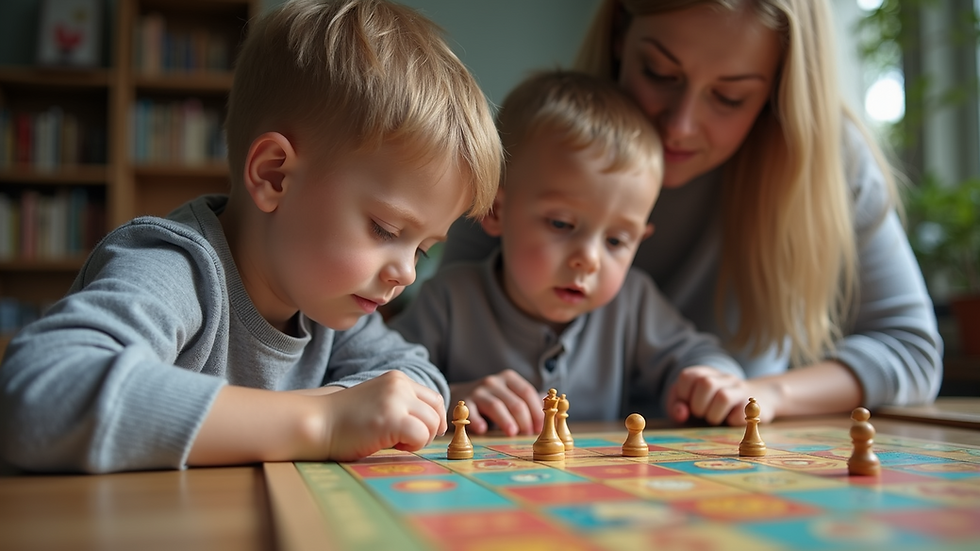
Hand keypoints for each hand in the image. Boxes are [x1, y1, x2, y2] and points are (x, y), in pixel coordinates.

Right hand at [320, 371, 446, 460]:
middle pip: (436, 411)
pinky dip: (412, 446)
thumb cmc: (345, 420)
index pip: (433, 398)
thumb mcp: (380, 401)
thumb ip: (402, 405)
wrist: (317, 422)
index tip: (423, 432)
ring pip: (431, 424)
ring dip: (419, 439)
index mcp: (397, 379)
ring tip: (395, 441)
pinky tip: (392, 445)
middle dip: (428, 430)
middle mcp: (399, 385)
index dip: (434, 418)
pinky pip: (421, 435)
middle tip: (406, 441)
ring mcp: (396, 400)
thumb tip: (433, 424)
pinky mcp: (391, 418)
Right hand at [449, 369, 542, 435]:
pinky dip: (477, 420)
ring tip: (513, 433)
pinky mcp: (464, 403)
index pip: (527, 393)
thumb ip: (526, 402)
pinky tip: (483, 430)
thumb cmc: (492, 398)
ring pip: (496, 406)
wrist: (458, 394)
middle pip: (514, 401)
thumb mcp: (509, 394)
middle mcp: (494, 382)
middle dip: (524, 419)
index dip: (536, 410)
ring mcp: (478, 391)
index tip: (540, 427)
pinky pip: (471, 412)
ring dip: (506, 420)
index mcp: (509, 378)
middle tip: (528, 434)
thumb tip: (546, 417)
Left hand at [666, 366, 778, 425]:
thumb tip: (680, 413)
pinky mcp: (753, 406)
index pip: (687, 376)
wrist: (760, 401)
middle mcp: (724, 378)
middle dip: (698, 406)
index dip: (682, 394)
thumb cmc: (716, 405)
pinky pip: (739, 414)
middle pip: (706, 383)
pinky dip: (730, 422)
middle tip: (702, 414)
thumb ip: (678, 406)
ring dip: (713, 415)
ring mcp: (740, 390)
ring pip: (723, 397)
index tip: (688, 404)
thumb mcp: (693, 403)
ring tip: (715, 418)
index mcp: (706, 373)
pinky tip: (730, 420)